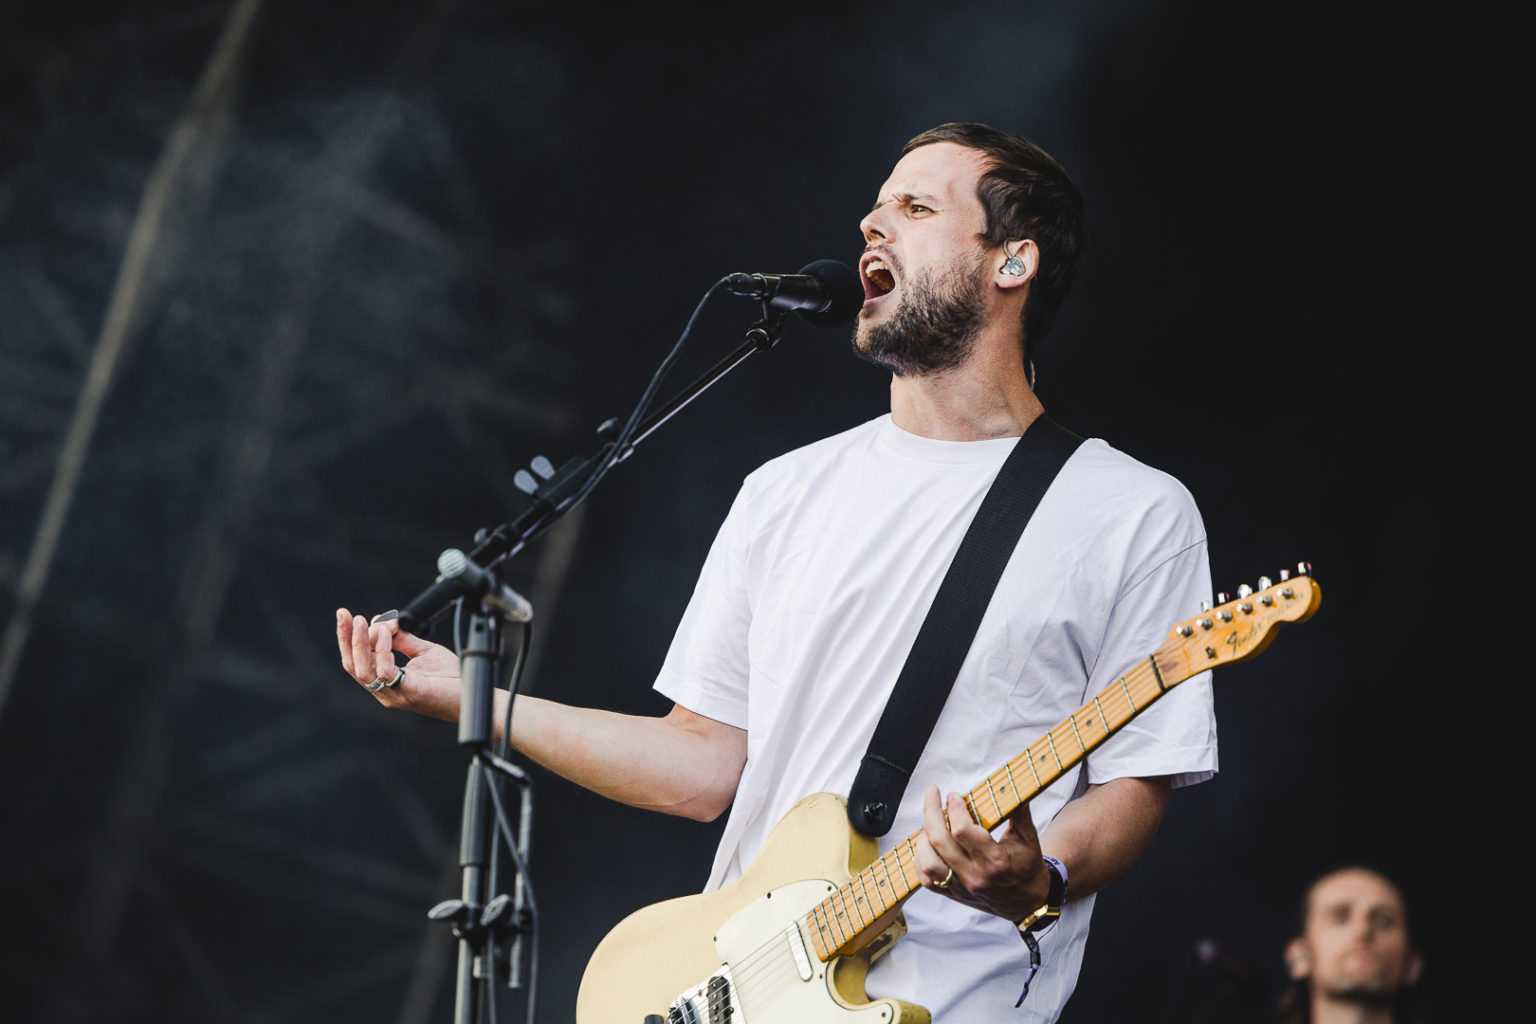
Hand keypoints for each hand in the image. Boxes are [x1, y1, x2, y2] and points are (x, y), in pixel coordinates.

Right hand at [336, 607, 463, 722]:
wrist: (472, 695)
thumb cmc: (450, 678)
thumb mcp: (423, 651)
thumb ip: (403, 638)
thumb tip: (385, 622)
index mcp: (385, 681)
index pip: (357, 661)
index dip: (348, 639)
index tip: (345, 616)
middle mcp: (385, 691)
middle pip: (353, 666)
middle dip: (346, 638)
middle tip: (345, 615)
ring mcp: (395, 694)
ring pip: (363, 670)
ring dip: (359, 643)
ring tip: (363, 622)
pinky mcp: (409, 693)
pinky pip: (386, 671)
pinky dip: (382, 650)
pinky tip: (385, 635)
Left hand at [911, 784, 1052, 922]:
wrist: (1027, 901)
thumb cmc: (1026, 865)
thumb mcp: (1028, 836)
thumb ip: (1018, 809)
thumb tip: (1010, 783)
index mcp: (995, 860)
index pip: (962, 831)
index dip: (954, 808)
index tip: (953, 796)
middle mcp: (975, 876)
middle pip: (939, 841)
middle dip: (931, 811)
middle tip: (932, 793)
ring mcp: (962, 887)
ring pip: (928, 862)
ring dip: (923, 837)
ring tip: (929, 822)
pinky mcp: (953, 894)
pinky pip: (926, 879)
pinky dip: (920, 858)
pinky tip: (926, 842)